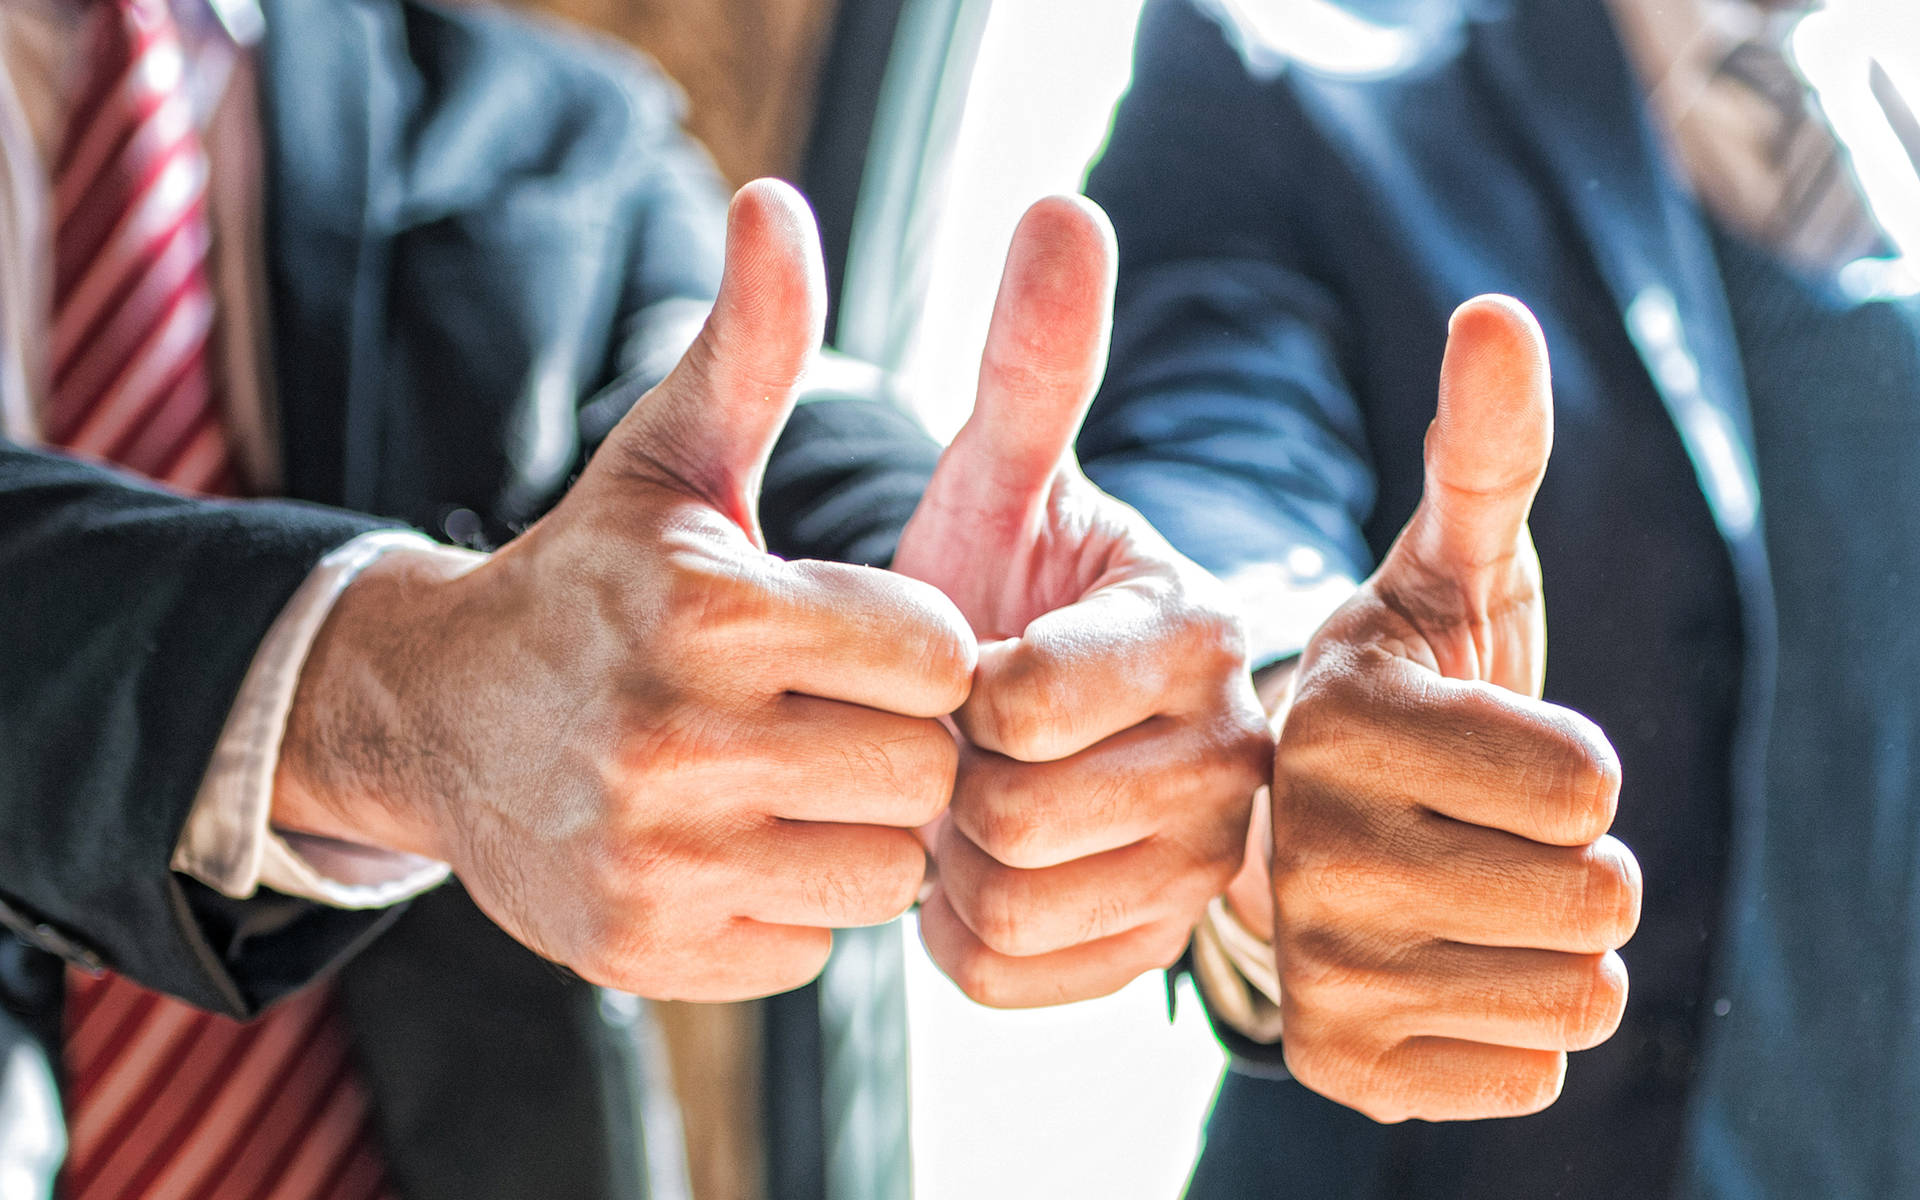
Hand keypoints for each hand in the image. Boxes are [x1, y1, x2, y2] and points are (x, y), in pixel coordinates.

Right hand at [273, 181, 975, 1001]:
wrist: (438, 719)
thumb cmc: (593, 580)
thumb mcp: (669, 458)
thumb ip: (749, 345)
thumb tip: (778, 202)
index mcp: (708, 608)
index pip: (941, 654)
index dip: (922, 646)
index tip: (873, 637)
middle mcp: (676, 741)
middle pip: (926, 772)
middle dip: (906, 742)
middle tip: (848, 714)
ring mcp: (654, 859)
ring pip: (884, 871)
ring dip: (865, 826)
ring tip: (804, 775)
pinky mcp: (643, 948)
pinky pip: (815, 947)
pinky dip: (799, 902)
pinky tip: (745, 843)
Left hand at [892, 196, 1270, 1006]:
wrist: (1008, 728)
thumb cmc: (993, 589)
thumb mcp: (1005, 479)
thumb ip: (1035, 362)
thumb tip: (1066, 205)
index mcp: (1198, 627)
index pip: (1025, 698)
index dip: (945, 689)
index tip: (953, 661)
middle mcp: (1235, 755)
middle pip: (1012, 815)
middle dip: (939, 777)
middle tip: (944, 738)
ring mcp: (1204, 869)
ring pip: (1008, 905)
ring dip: (943, 856)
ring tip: (958, 795)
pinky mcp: (1155, 957)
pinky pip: (1006, 974)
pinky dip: (958, 929)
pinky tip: (975, 868)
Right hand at [1262, 297, 1640, 1121]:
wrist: (1313, 838)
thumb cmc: (1406, 695)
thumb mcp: (1445, 568)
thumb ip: (1484, 453)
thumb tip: (1496, 316)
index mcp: (1334, 721)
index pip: (1589, 783)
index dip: (1577, 763)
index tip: (1489, 746)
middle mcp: (1301, 850)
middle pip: (1598, 896)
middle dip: (1585, 860)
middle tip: (1492, 830)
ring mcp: (1316, 969)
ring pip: (1581, 995)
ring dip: (1562, 943)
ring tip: (1476, 894)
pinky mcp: (1340, 1066)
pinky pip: (1534, 1076)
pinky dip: (1524, 1026)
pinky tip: (1452, 970)